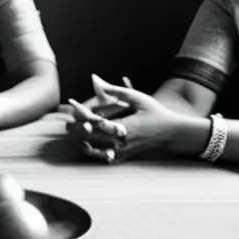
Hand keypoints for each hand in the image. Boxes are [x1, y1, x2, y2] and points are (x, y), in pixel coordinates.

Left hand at [66, 77, 183, 163]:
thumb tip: (94, 79)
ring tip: (72, 135)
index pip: (96, 122)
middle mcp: (123, 140)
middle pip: (94, 138)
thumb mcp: (136, 97)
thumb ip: (114, 90)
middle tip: (66, 124)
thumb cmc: (154, 111)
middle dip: (78, 131)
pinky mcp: (126, 156)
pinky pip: (107, 158)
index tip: (72, 108)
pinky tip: (86, 147)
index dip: (82, 115)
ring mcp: (125, 150)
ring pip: (98, 150)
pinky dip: (95, 154)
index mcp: (125, 125)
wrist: (172, 132)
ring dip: (83, 143)